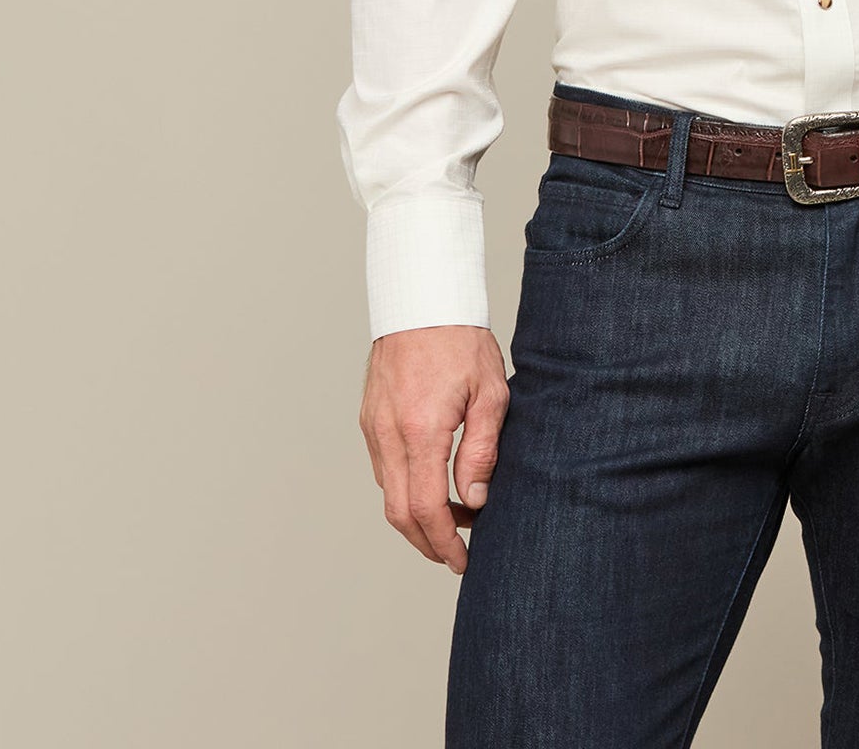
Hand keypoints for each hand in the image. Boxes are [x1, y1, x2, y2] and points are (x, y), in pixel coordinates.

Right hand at [359, 325, 509, 573]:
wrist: (422, 298)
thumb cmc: (462, 340)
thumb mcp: (489, 393)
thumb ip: (481, 451)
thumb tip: (474, 501)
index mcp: (419, 430)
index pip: (425, 508)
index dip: (444, 542)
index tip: (463, 560)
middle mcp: (387, 434)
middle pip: (398, 513)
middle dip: (427, 542)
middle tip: (457, 554)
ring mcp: (373, 426)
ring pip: (387, 492)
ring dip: (417, 515)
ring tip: (455, 516)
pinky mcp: (369, 418)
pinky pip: (383, 467)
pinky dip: (404, 487)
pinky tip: (432, 483)